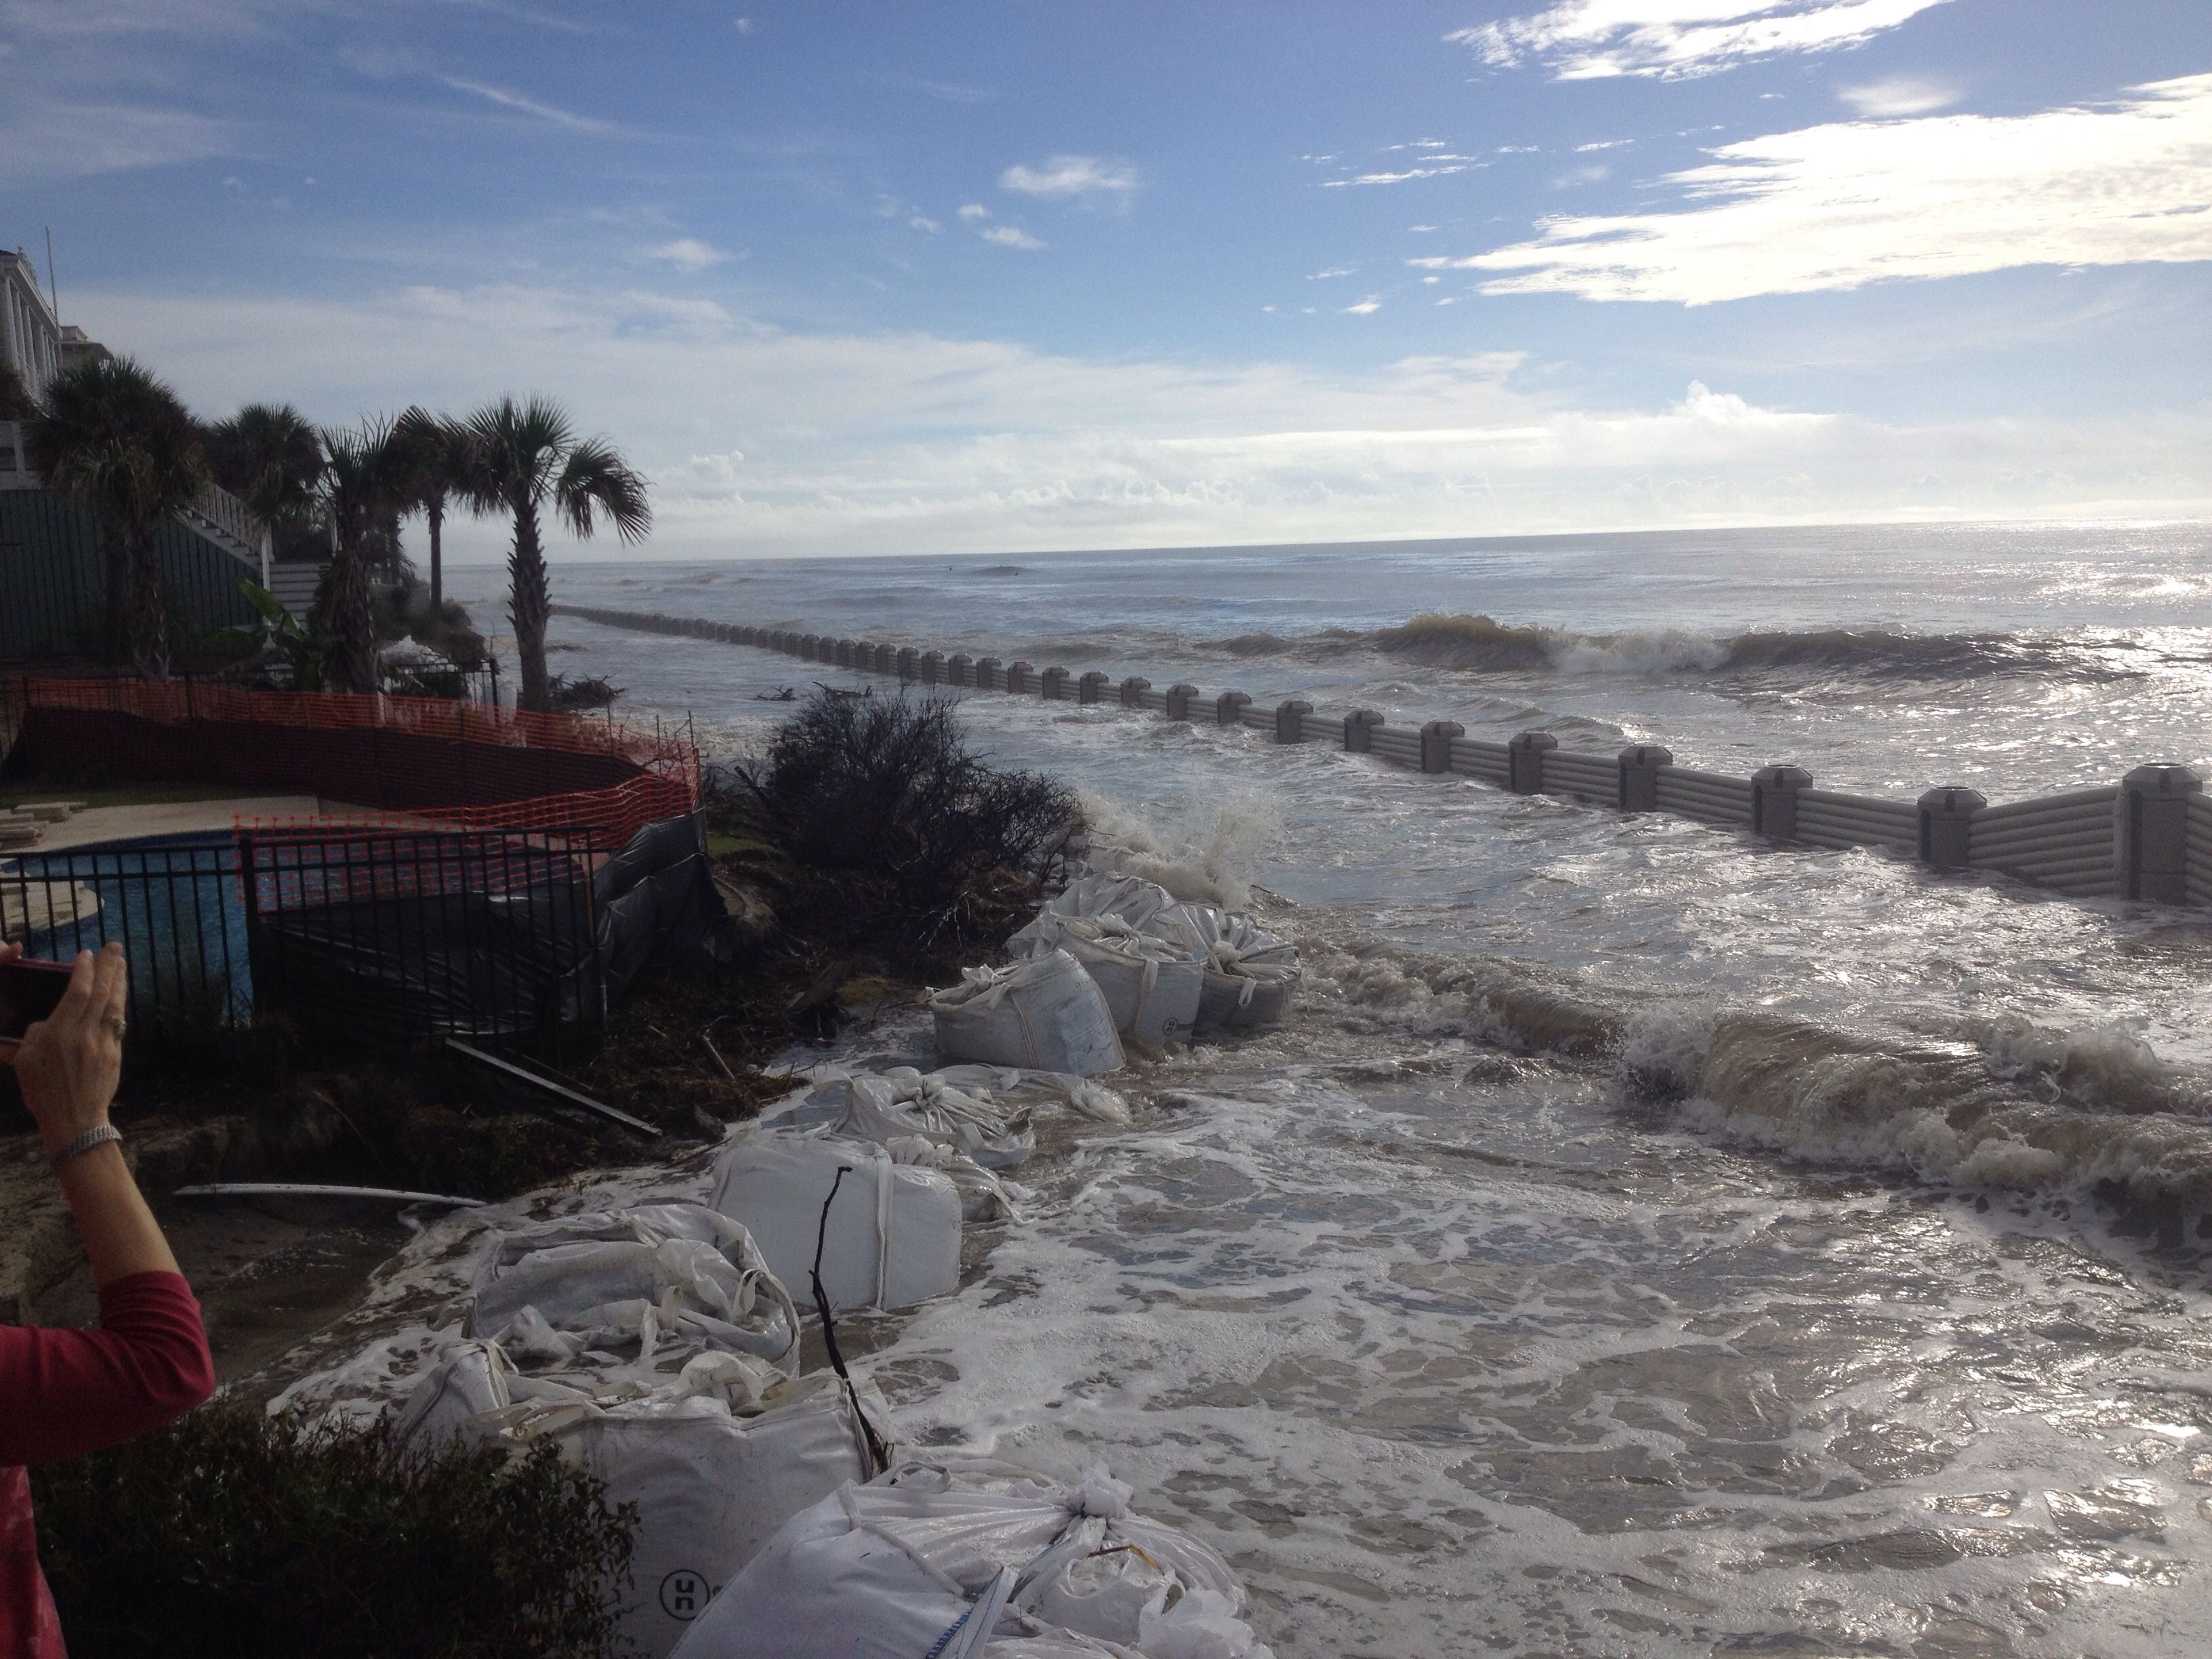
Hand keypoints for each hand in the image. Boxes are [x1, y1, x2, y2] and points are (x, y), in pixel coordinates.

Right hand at [10, 944, 127, 1156]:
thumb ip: (34, 1035)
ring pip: (115, 1005)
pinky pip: (118, 1022)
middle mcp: (86, 1034)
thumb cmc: (43, 1092)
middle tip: (114, 946)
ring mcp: (104, 1043)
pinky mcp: (116, 1053)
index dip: (84, 971)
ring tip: (122, 963)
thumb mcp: (25, 1062)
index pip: (78, 993)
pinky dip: (119, 1004)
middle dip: (109, 967)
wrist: (75, 1120)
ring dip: (119, 981)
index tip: (86, 954)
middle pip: (102, 993)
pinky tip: (120, 995)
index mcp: (61, 1034)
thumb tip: (47, 1022)